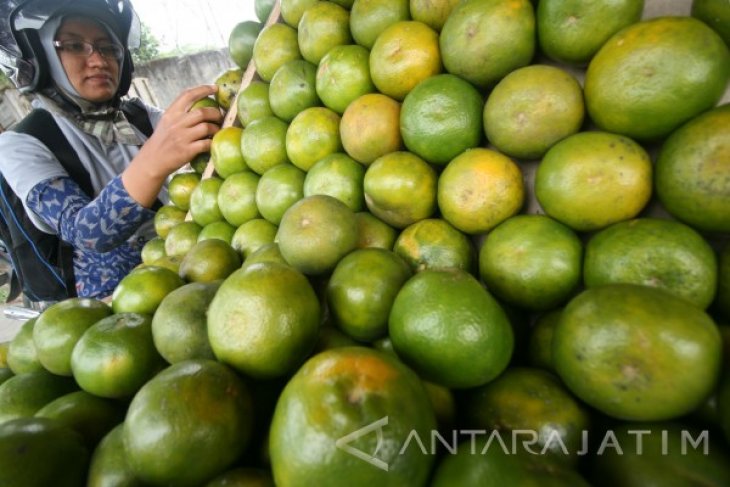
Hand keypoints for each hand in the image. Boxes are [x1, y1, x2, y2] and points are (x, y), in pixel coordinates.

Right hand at [122, 84, 223, 206]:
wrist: (153, 160)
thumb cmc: (163, 140)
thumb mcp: (166, 122)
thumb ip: (180, 113)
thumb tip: (201, 106)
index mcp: (171, 113)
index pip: (188, 95)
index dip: (203, 89)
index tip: (215, 88)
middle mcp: (176, 123)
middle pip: (203, 112)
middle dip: (216, 113)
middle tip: (220, 116)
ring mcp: (182, 137)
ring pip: (207, 127)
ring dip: (216, 129)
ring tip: (217, 131)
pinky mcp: (187, 151)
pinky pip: (206, 144)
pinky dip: (213, 142)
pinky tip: (213, 142)